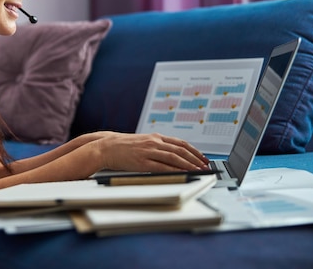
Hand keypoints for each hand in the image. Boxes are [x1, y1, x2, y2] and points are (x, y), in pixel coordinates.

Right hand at [93, 131, 208, 171]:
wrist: (106, 147)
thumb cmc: (124, 147)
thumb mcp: (143, 143)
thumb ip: (157, 147)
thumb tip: (173, 157)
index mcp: (155, 137)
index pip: (180, 143)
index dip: (195, 151)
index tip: (204, 158)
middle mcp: (154, 142)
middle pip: (180, 150)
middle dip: (195, 159)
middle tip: (205, 167)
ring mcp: (149, 151)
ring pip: (174, 158)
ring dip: (189, 165)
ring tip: (199, 171)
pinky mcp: (142, 162)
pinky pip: (162, 167)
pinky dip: (175, 171)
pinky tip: (183, 174)